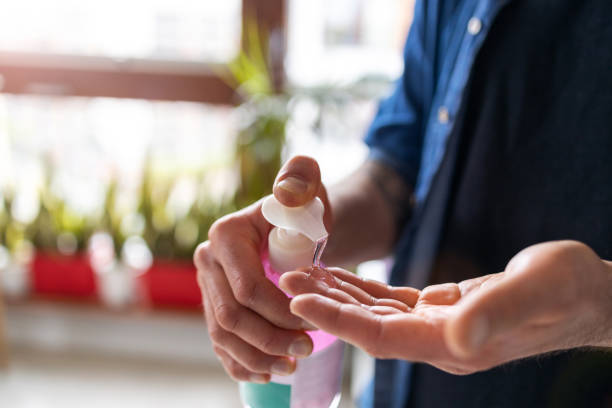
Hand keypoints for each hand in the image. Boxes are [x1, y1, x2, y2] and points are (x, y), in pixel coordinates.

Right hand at [194, 156, 331, 382]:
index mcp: (226, 236)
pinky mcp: (214, 307)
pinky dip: (241, 364)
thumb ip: (300, 180)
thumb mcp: (308, 193)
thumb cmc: (304, 212)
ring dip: (257, 358)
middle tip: (306, 350)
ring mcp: (208, 288)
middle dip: (270, 339)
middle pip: (232, 317)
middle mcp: (209, 262)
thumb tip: (291, 189)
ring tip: (292, 367)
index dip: (279, 311)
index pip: (247, 287)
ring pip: (223, 336)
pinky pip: (220, 345)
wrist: (295, 229)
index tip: (312, 321)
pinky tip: (268, 374)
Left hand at [280, 241, 611, 373]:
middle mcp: (441, 341)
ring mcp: (441, 327)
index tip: (299, 302)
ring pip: (376, 312)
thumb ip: (495, 313)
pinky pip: (393, 302)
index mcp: (456, 344)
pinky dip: (365, 290)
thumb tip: (458, 336)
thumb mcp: (536, 292)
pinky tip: (343, 278)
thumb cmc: (568, 290)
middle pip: (369, 326)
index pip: (382, 336)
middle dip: (326, 305)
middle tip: (287, 279)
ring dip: (339, 295)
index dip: (338, 321)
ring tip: (303, 274)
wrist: (586, 293)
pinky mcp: (444, 309)